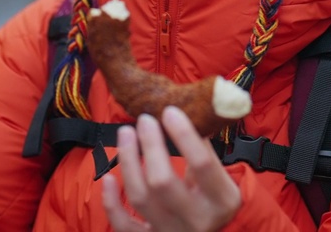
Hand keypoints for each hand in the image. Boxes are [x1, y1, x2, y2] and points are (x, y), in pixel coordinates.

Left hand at [102, 106, 241, 231]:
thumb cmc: (216, 202)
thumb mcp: (222, 179)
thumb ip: (205, 152)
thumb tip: (183, 112)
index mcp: (221, 200)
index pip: (202, 164)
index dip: (184, 135)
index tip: (170, 111)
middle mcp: (196, 220)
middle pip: (163, 182)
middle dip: (150, 146)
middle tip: (144, 120)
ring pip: (140, 198)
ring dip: (128, 162)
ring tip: (125, 133)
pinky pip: (123, 226)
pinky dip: (111, 203)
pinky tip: (108, 178)